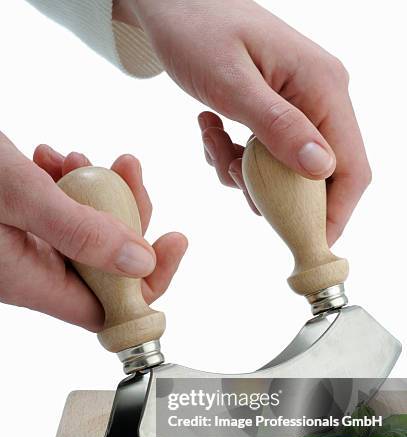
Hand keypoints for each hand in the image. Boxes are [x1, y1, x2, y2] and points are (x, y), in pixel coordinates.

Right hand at [0, 133, 186, 330]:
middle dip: (126, 217)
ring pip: (82, 232)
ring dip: (93, 192)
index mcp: (33, 282)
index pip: (109, 308)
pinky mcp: (14, 224)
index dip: (148, 284)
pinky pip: (55, 214)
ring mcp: (22, 247)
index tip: (172, 243)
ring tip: (79, 158)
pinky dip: (62, 185)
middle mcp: (30, 272)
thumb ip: (80, 231)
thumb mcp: (20, 196)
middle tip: (130, 172)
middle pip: (103, 264)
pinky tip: (50, 158)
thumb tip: (142, 262)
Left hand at [120, 0, 370, 244]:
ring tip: (213, 138)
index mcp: (323, 87)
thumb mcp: (233, 84)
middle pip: (318, 176)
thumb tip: (321, 170)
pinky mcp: (278, 113)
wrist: (173, 7)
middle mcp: (322, 98)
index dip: (334, 214)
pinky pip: (266, 157)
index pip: (350, 167)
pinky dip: (235, 158)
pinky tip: (212, 127)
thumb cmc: (198, 32)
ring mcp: (301, 106)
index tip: (305, 244)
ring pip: (285, 172)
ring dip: (244, 172)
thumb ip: (278, 127)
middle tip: (232, 173)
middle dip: (271, 191)